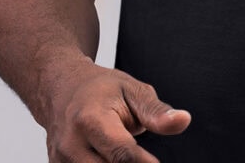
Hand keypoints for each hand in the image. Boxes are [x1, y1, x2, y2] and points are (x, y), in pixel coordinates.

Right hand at [44, 59, 190, 161]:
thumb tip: (184, 121)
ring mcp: (60, 161)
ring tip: (130, 151)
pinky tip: (113, 157)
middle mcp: (71, 145)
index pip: (122, 154)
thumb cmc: (102, 89)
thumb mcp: (133, 90)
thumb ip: (156, 111)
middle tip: (145, 154)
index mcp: (90, 120)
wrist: (62, 89)